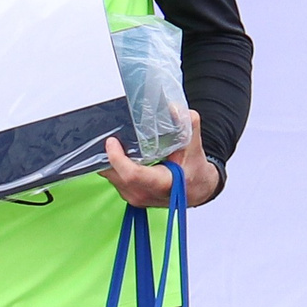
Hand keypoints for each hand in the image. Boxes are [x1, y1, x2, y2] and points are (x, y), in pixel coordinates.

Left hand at [103, 108, 220, 206]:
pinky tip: (121, 155)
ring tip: (115, 144)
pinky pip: (114, 180)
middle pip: (115, 174)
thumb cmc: (195, 170)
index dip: (117, 157)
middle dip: (109, 155)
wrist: (197, 190)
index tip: (112, 140)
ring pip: (111, 178)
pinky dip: (114, 167)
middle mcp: (146, 194)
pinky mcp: (131, 198)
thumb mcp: (194, 145)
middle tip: (112, 136)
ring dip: (110, 161)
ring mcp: (137, 198)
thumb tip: (172, 108)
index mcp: (163, 183)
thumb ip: (187, 124)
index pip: (132, 174)